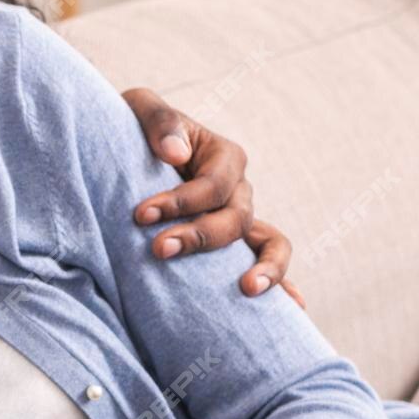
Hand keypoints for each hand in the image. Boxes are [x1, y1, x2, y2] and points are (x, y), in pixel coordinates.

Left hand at [119, 87, 302, 303]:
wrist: (125, 155)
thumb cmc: (135, 128)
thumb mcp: (140, 108)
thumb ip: (159, 121)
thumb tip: (175, 154)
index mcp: (225, 156)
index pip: (213, 185)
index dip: (180, 201)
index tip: (140, 215)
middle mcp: (239, 190)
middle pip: (235, 219)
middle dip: (199, 237)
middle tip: (158, 250)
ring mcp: (241, 220)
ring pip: (268, 244)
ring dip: (263, 268)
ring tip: (247, 290)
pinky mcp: (232, 246)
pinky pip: (266, 264)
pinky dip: (284, 285)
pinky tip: (293, 309)